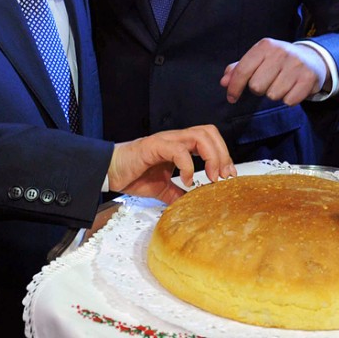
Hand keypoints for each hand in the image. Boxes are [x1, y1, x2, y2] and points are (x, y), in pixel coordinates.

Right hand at [107, 124, 235, 202]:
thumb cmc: (134, 175)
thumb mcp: (162, 189)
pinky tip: (186, 180)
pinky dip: (188, 165)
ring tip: (211, 177)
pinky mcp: (154, 146)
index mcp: (180, 145)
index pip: (210, 139)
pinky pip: (178, 150)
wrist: (110, 172)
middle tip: (224, 176)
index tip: (228, 176)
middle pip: (209, 133)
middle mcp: (176, 139)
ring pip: (199, 135)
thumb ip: (178, 194)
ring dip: (211, 156)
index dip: (223, 155)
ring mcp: (166, 140)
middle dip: (222, 154)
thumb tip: (193, 204)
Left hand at [220, 38, 328, 104]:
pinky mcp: (308, 78)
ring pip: (273, 95)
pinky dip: (288, 99)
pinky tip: (292, 88)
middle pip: (256, 86)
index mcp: (265, 46)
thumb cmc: (278, 60)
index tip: (232, 97)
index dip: (234, 87)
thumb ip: (239, 69)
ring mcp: (296, 65)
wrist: (312, 58)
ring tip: (282, 84)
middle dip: (259, 89)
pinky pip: (289, 101)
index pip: (242, 70)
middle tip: (268, 82)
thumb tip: (224, 82)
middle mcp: (280, 53)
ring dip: (275, 94)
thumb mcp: (259, 58)